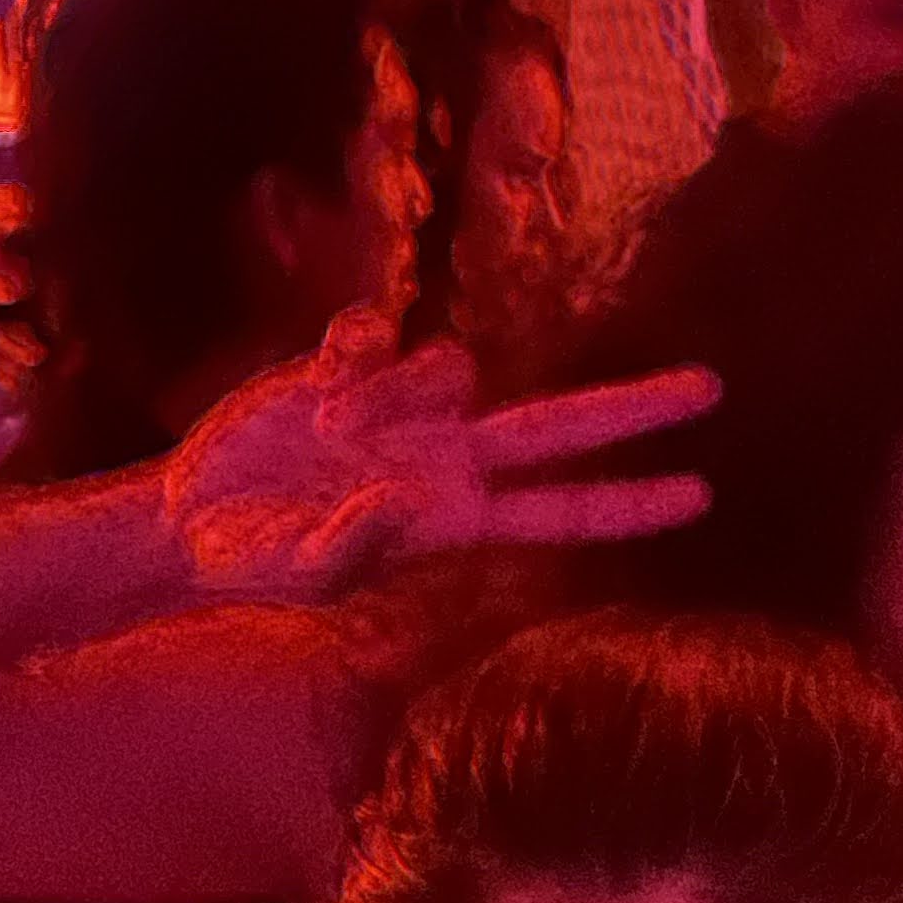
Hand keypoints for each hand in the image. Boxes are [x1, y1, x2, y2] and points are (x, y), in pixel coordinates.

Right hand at [165, 309, 719, 602]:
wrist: (191, 523)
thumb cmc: (252, 563)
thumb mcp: (299, 570)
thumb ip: (354, 543)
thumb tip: (405, 498)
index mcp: (448, 518)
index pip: (558, 512)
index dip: (628, 505)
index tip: (701, 497)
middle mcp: (443, 459)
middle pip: (559, 428)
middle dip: (634, 410)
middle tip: (712, 389)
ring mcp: (404, 412)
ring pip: (451, 366)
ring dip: (400, 386)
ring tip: (327, 429)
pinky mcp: (352, 370)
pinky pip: (378, 332)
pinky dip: (353, 348)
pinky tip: (317, 378)